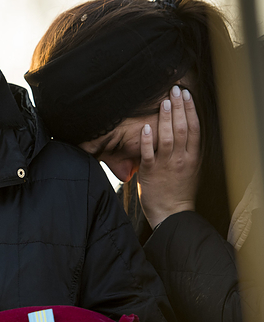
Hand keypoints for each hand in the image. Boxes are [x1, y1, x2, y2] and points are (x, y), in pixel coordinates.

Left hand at [138, 85, 200, 228]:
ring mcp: (167, 165)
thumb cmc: (178, 191)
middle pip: (182, 128)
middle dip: (179, 107)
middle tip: (175, 89)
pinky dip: (147, 140)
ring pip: (167, 137)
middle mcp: (182, 158)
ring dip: (165, 118)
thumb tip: (181, 131)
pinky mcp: (151, 172)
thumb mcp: (190, 168)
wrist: (171, 213)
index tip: (187, 94)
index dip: (191, 109)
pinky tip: (146, 127)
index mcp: (193, 156)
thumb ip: (186, 150)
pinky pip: (149, 153)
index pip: (194, 128)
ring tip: (163, 102)